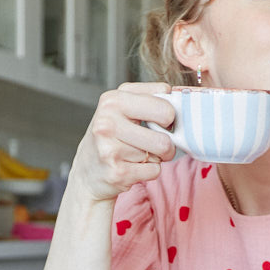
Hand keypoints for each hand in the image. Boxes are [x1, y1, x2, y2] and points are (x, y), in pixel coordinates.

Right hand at [72, 82, 177, 201]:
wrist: (88, 172)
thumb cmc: (112, 137)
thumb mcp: (123, 108)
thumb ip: (150, 98)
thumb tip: (181, 97)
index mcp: (113, 100)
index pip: (164, 104)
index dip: (169, 116)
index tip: (159, 121)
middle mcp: (108, 122)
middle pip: (165, 135)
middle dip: (168, 142)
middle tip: (155, 143)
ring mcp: (110, 148)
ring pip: (161, 153)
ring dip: (156, 157)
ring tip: (138, 155)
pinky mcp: (117, 172)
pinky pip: (154, 171)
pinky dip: (149, 171)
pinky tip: (132, 167)